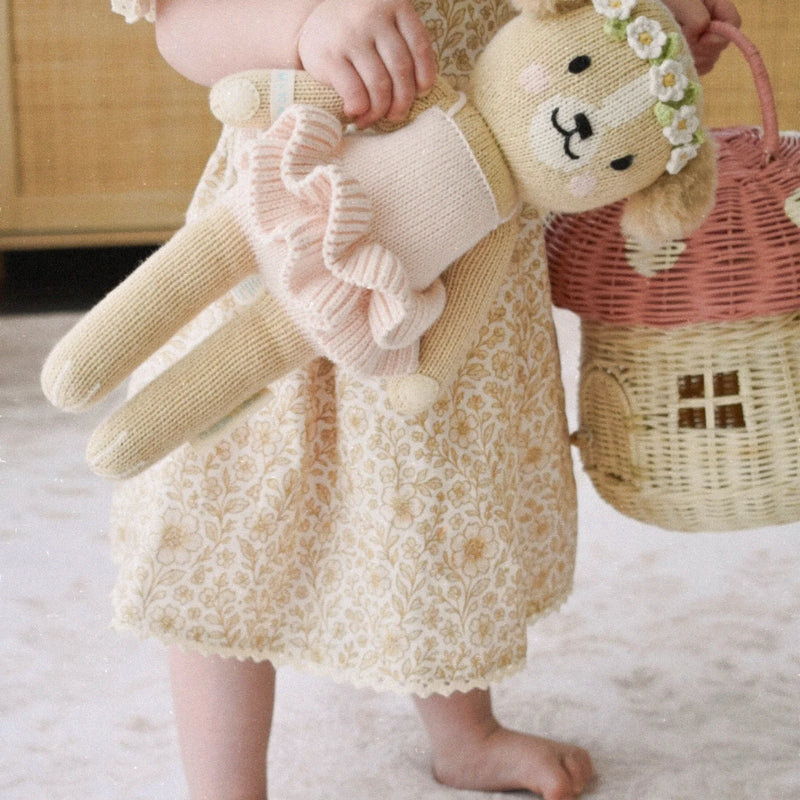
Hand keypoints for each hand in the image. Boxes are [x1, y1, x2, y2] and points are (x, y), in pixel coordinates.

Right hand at [296, 0, 435, 127]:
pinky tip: (356, 113)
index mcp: (394, 6)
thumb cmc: (357, 35)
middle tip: (396, 115)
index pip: (420, 47)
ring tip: (374, 119)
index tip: (421, 92)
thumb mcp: (383, 28)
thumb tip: (418, 92)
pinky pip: (355, 93)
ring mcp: (351, 36)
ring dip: (380, 110)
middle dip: (402, 100)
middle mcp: (373, 17)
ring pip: (380, 85)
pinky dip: (360, 109)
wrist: (311, 27)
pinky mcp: (330, 57)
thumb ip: (402, 47)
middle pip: (401, 69)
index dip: (425, 76)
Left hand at [662, 0, 741, 73]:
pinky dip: (686, 67)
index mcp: (716, 8)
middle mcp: (711, 26)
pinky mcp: (689, 56)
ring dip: (693, 58)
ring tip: (674, 48)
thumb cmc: (666, 1)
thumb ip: (697, 17)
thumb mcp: (683, 2)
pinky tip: (674, 59)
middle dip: (703, 48)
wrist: (644, 12)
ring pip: (709, 59)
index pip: (733, 24)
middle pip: (720, 46)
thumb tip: (702, 37)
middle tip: (682, 43)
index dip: (722, 35)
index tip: (703, 40)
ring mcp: (701, 42)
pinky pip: (696, 69)